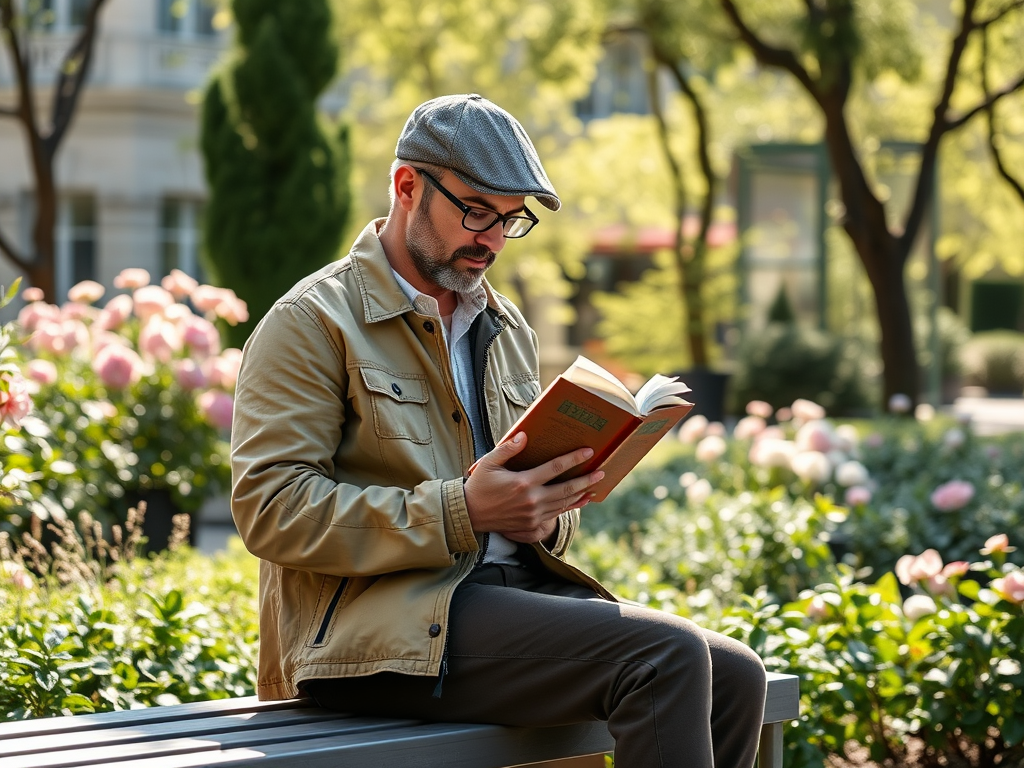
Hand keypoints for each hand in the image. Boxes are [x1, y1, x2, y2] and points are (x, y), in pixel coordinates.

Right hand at [463, 432, 603, 543]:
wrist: (469, 515)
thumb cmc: (479, 486)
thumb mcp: (489, 463)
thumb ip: (508, 449)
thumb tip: (524, 436)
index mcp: (523, 482)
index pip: (554, 468)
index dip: (573, 459)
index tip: (588, 451)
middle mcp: (531, 500)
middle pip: (566, 488)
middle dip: (586, 480)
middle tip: (601, 472)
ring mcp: (533, 514)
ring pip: (564, 503)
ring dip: (581, 494)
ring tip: (595, 486)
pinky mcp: (532, 525)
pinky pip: (556, 514)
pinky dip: (571, 507)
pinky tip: (581, 501)